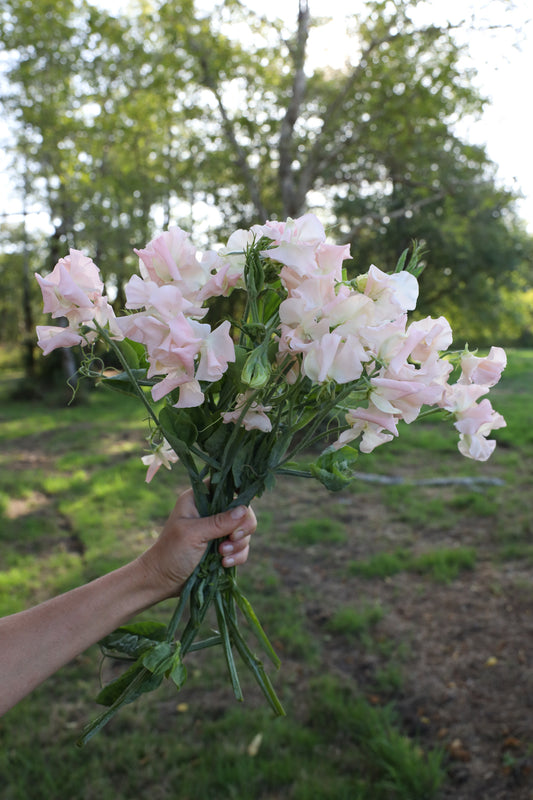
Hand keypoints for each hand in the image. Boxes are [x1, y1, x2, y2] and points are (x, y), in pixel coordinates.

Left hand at [137, 489, 256, 601]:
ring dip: (238, 544)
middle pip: (241, 510)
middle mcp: (210, 511)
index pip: (225, 485)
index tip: (243, 508)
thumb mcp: (193, 534)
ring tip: (222, 555)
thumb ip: (219, 522)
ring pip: (243, 530)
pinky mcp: (223, 547)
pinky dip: (237, 555)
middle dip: (242, 526)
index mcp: (198, 499)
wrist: (162, 581)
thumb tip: (244, 509)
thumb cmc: (171, 552)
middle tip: (232, 538)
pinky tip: (224, 564)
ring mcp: (217, 530)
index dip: (238, 492)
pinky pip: (241, 547)